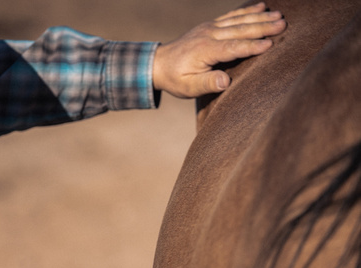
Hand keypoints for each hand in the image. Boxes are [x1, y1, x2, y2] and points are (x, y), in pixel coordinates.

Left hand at [152, 2, 286, 97]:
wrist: (158, 63)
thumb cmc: (175, 79)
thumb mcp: (188, 87)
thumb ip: (207, 84)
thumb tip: (225, 81)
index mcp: (205, 51)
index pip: (232, 48)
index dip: (251, 46)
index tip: (270, 44)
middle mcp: (209, 35)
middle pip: (239, 30)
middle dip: (262, 27)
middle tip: (283, 24)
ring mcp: (209, 28)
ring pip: (237, 20)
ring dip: (259, 17)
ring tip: (278, 15)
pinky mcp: (209, 26)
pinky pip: (231, 16)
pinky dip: (246, 11)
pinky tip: (261, 6)